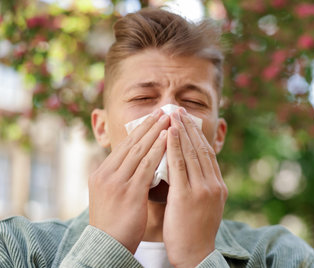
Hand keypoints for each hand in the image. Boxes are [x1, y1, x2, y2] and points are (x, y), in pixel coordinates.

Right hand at [88, 109, 168, 253]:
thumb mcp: (111, 195)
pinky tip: (169, 139)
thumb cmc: (113, 223)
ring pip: (139, 150)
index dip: (141, 130)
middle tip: (164, 110)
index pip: (124, 146)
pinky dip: (158, 150)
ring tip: (169, 118)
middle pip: (132, 143)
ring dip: (156, 132)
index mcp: (101, 173)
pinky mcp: (128, 192)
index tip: (154, 117)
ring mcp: (116, 182)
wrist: (107, 246)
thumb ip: (120, 177)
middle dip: (149, 125)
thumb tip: (134, 164)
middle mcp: (106, 173)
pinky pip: (146, 165)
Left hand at [164, 108, 227, 267]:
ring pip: (191, 153)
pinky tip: (167, 133)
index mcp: (218, 186)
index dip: (197, 135)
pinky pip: (179, 165)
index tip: (188, 121)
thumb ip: (202, 187)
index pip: (208, 153)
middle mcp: (214, 184)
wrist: (196, 255)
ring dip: (181, 131)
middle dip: (189, 127)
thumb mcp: (206, 206)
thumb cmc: (196, 232)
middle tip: (179, 110)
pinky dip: (173, 146)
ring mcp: (202, 189)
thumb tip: (192, 171)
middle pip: (201, 148)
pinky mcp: (187, 195)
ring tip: (172, 115)